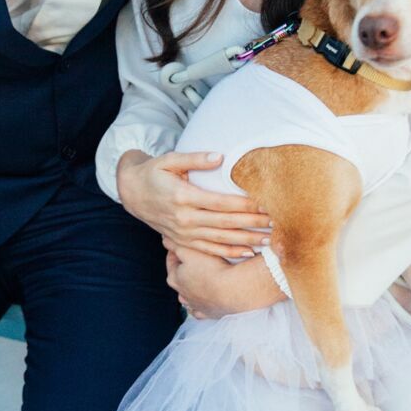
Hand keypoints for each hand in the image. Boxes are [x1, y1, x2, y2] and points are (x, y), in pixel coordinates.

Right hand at [117, 149, 271, 257]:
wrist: (133, 194)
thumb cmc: (154, 173)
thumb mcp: (169, 160)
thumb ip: (195, 158)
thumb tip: (220, 157)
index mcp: (183, 197)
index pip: (221, 203)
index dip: (244, 205)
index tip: (266, 204)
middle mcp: (185, 219)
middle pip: (226, 223)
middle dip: (253, 224)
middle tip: (278, 223)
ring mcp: (184, 233)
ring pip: (221, 240)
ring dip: (247, 240)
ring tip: (270, 240)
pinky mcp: (184, 242)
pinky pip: (210, 250)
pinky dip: (230, 253)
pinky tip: (248, 252)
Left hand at [166, 247, 225, 318]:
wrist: (231, 291)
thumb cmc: (210, 269)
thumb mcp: (190, 251)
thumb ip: (175, 246)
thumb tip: (165, 240)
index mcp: (175, 278)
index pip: (171, 261)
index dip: (175, 251)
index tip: (180, 244)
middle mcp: (181, 294)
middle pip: (177, 279)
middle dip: (182, 269)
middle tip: (190, 260)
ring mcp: (194, 305)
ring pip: (186, 297)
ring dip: (189, 289)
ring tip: (196, 281)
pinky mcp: (207, 313)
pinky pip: (198, 310)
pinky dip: (198, 306)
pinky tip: (200, 302)